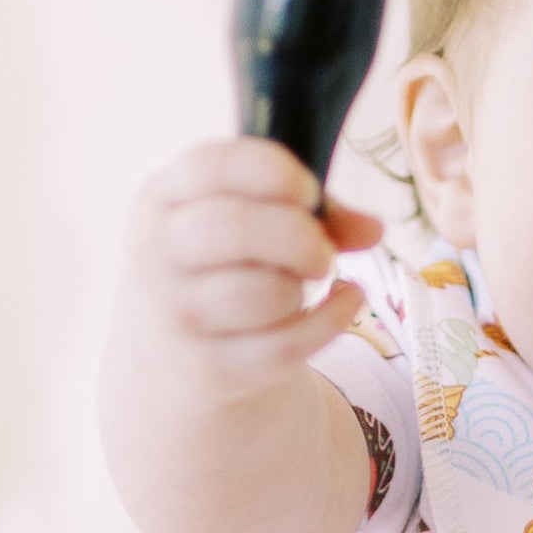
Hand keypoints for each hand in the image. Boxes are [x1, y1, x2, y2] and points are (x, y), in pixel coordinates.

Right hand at [117, 137, 385, 399]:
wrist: (179, 354)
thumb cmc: (227, 265)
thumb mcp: (250, 220)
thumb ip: (315, 212)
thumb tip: (374, 230)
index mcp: (163, 198)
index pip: (215, 165)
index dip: (277, 174)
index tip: (307, 194)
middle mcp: (158, 254)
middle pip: (239, 229)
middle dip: (300, 236)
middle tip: (320, 250)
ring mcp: (181, 314)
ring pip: (266, 292)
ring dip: (304, 286)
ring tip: (304, 282)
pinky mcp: (215, 367)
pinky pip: (290, 344)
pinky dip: (333, 320)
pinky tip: (346, 300)